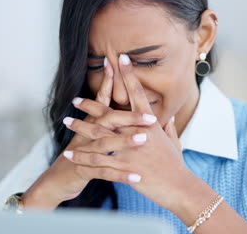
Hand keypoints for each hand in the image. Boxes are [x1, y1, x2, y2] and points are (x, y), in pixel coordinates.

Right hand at [22, 58, 151, 208]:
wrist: (56, 182)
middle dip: (128, 117)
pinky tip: (136, 178)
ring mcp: (83, 152)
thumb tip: (119, 108)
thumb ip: (106, 123)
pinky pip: (104, 173)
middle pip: (107, 120)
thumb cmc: (80, 158)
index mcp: (91, 126)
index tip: (121, 64)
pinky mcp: (82, 170)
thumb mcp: (92, 139)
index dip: (110, 82)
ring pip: (104, 143)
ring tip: (144, 139)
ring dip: (124, 141)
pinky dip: (120, 176)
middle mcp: (86, 135)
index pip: (102, 101)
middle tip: (149, 116)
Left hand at [64, 54, 191, 210]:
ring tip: (66, 121)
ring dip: (80, 127)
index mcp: (150, 124)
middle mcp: (139, 133)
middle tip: (75, 99)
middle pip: (110, 113)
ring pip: (99, 135)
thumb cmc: (176, 166)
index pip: (138, 93)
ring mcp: (131, 149)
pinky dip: (82, 157)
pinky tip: (69, 154)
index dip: (129, 75)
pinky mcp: (124, 167)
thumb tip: (167, 118)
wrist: (179, 187)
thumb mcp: (174, 143)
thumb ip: (168, 128)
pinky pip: (98, 160)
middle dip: (91, 104)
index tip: (121, 58)